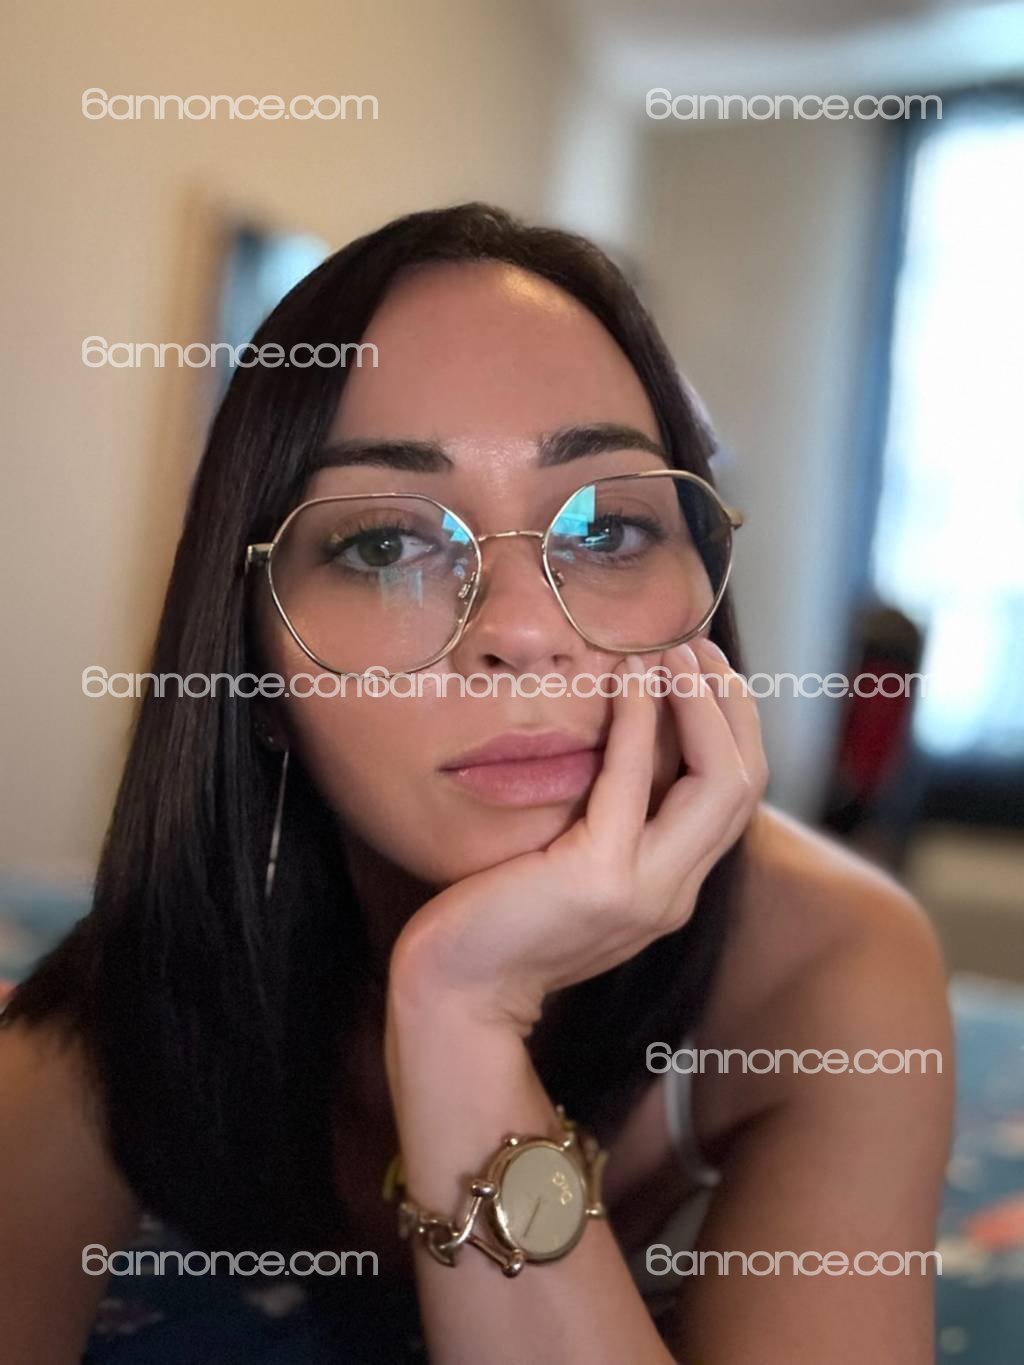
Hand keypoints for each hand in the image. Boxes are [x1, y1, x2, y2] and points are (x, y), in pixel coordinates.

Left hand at [388, 637, 768, 1034]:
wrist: (456, 995)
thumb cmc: (499, 924)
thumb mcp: (574, 871)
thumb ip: (611, 826)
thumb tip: (623, 746)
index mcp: (672, 888)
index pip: (734, 796)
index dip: (732, 725)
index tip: (704, 668)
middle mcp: (674, 892)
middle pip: (744, 783)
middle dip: (730, 704)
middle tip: (698, 644)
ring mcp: (645, 890)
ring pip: (719, 782)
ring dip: (700, 702)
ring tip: (673, 649)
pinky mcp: (601, 879)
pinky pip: (634, 781)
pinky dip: (640, 719)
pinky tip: (630, 677)